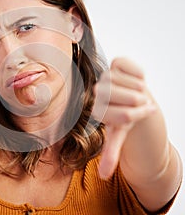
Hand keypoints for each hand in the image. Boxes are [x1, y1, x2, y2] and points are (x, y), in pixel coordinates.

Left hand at [92, 58, 156, 178]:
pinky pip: (131, 67)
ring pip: (134, 85)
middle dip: (141, 105)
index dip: (138, 117)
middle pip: (130, 100)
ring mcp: (106, 77)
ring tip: (138, 93)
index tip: (142, 114)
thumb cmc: (123, 117)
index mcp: (98, 111)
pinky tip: (136, 78)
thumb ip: (110, 153)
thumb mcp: (118, 135)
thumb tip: (103, 176)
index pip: (124, 117)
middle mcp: (98, 93)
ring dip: (141, 91)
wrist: (130, 98)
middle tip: (142, 104)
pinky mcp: (116, 64)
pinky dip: (138, 73)